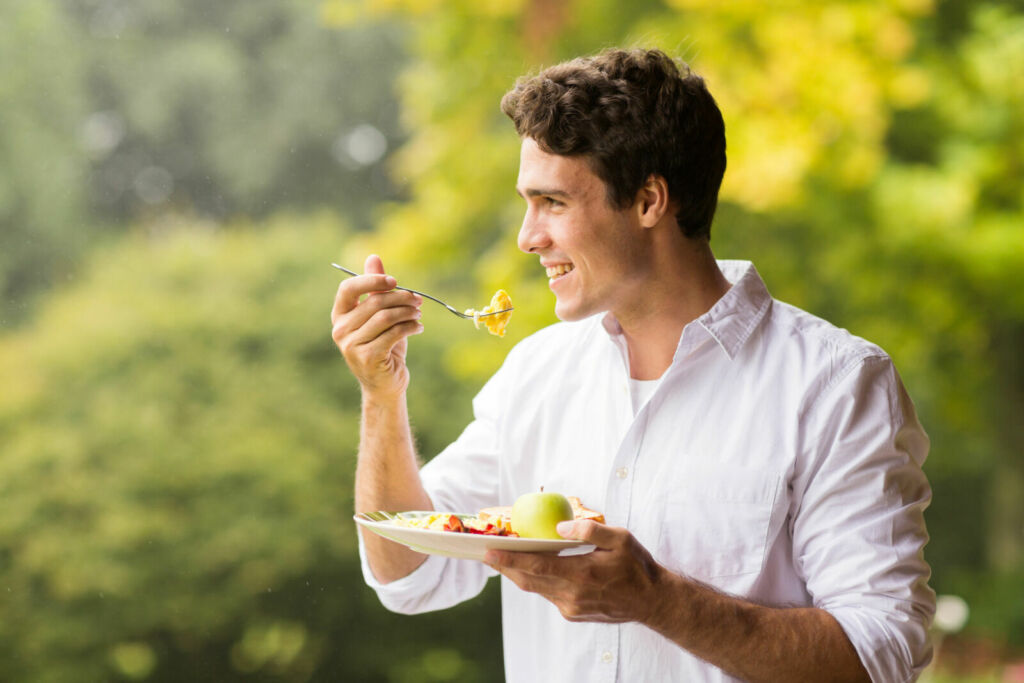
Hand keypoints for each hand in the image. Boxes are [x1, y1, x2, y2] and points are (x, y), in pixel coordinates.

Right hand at [331, 254, 422, 397]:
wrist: (385, 385)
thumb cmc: (383, 346)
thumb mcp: (379, 316)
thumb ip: (375, 288)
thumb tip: (373, 257)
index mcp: (339, 316)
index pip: (348, 289)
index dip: (371, 280)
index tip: (394, 281)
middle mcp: (340, 330)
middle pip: (374, 302)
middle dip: (401, 298)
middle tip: (418, 300)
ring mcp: (351, 346)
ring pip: (385, 317)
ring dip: (408, 312)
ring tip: (419, 314)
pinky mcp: (368, 358)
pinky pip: (393, 334)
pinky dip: (411, 327)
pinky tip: (418, 327)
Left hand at [484, 520, 664, 623]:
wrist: (651, 601)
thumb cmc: (636, 566)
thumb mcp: (620, 539)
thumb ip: (588, 531)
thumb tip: (559, 527)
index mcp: (582, 574)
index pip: (536, 565)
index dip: (510, 558)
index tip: (488, 550)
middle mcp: (572, 595)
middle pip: (528, 580)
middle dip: (504, 565)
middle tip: (486, 550)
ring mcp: (571, 607)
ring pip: (535, 588)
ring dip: (517, 573)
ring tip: (502, 556)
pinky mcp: (573, 613)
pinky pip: (547, 594)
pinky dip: (536, 580)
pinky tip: (531, 568)